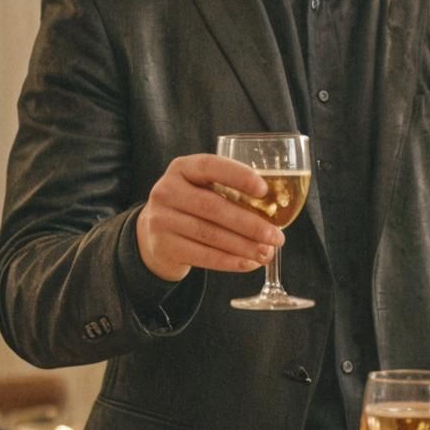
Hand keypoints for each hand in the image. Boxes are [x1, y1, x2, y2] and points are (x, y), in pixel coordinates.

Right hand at [135, 153, 284, 281]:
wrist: (153, 234)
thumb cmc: (191, 206)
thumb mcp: (201, 188)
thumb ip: (228, 190)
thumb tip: (275, 208)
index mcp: (182, 168)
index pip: (210, 166)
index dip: (238, 176)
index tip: (264, 190)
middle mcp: (167, 190)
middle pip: (213, 207)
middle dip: (250, 224)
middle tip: (276, 236)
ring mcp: (161, 220)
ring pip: (210, 234)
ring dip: (243, 246)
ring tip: (267, 253)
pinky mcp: (163, 247)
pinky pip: (202, 256)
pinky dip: (229, 261)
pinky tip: (248, 263)